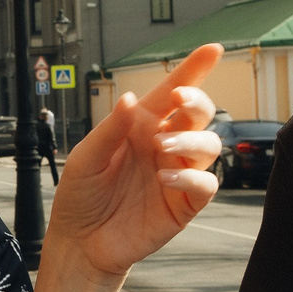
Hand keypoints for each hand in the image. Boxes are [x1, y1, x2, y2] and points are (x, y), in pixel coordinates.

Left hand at [45, 44, 223, 282]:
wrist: (80, 242)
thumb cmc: (80, 195)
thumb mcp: (86, 158)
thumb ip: (110, 128)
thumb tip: (131, 97)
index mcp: (141, 127)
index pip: (171, 92)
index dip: (193, 70)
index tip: (212, 49)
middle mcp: (164, 145)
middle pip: (199, 113)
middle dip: (197, 100)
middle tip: (179, 100)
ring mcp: (177, 173)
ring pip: (210, 144)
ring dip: (192, 138)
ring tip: (161, 147)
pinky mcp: (184, 203)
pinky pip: (207, 184)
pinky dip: (192, 176)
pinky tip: (165, 177)